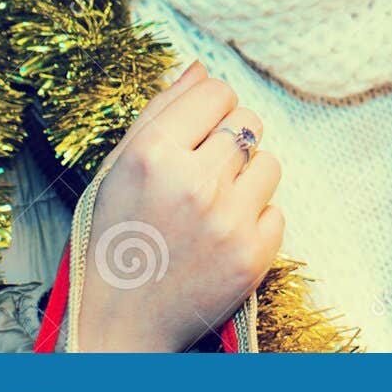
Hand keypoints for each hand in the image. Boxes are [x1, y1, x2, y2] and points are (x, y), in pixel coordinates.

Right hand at [75, 60, 283, 351]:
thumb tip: (201, 67)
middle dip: (231, 140)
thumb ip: (161, 110)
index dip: (209, 110)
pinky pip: (277, 210)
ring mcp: (227, 221)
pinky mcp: (252, 255)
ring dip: (247, 179)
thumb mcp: (118, 167)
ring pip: (270, 162)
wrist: (117, 324)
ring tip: (212, 206)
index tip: (195, 134)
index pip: (217, 91)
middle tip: (203, 172)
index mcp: (152, 154)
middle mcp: (193, 183)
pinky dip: (255, 221)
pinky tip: (221, 237)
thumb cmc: (114, 237)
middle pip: (250, 122)